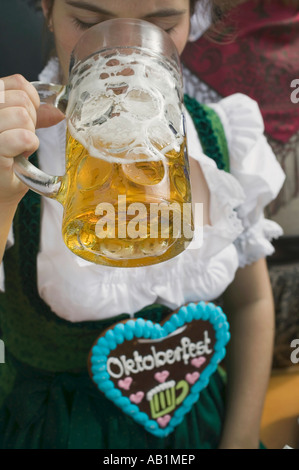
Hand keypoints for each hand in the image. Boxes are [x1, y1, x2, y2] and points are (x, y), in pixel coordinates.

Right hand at [0, 74, 63, 204]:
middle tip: (21, 140)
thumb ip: (34, 118)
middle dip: (31, 121)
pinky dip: (28, 146)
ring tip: (18, 149)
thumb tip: (58, 111)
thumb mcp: (19, 135)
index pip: (17, 82)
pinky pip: (23, 137)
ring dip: (29, 135)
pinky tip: (20, 155)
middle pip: (22, 99)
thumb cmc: (6, 167)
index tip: (29, 119)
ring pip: (22, 115)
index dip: (32, 100)